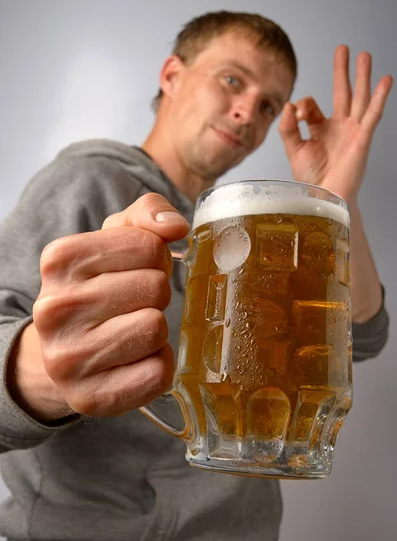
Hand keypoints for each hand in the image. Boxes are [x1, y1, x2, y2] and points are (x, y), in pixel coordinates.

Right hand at [30, 193, 189, 418]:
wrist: (61, 350)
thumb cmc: (97, 286)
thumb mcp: (115, 239)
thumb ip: (147, 214)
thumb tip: (175, 226)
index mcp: (60, 260)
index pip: (149, 247)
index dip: (156, 258)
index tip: (138, 270)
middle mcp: (55, 309)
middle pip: (155, 287)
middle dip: (156, 293)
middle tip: (137, 303)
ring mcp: (68, 358)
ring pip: (156, 328)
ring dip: (157, 329)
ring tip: (132, 330)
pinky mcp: (91, 397)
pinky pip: (158, 372)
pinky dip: (157, 364)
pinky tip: (134, 359)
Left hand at [279, 45, 392, 202]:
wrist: (324, 198)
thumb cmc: (310, 180)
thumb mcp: (293, 150)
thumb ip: (288, 128)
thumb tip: (289, 104)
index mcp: (320, 130)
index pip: (312, 106)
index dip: (303, 105)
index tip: (297, 115)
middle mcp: (338, 127)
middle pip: (342, 92)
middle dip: (342, 70)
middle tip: (343, 48)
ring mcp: (352, 131)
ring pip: (359, 98)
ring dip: (362, 76)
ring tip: (365, 55)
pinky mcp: (362, 138)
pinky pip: (372, 114)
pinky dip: (379, 97)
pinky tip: (385, 80)